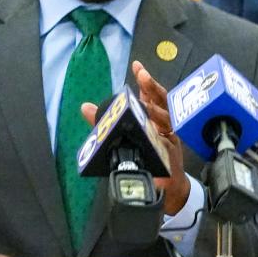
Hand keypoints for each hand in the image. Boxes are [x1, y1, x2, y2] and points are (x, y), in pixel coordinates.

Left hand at [82, 61, 188, 214]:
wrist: (165, 190)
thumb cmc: (145, 163)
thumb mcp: (122, 140)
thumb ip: (106, 123)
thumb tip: (85, 107)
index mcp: (153, 120)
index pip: (150, 97)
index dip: (145, 82)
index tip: (137, 66)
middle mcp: (164, 125)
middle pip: (162, 101)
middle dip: (152, 88)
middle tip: (142, 75)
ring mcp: (170, 137)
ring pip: (167, 117)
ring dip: (156, 109)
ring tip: (144, 103)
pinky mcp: (172, 151)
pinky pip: (169, 137)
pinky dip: (162, 131)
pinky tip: (154, 126)